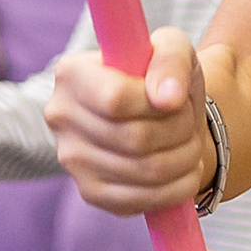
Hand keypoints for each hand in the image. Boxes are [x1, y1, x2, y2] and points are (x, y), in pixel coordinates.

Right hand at [48, 27, 212, 216]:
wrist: (159, 119)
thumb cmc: (162, 80)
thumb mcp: (173, 50)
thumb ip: (171, 60)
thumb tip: (168, 98)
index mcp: (72, 73)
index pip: (116, 100)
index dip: (157, 104)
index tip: (174, 98)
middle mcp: (60, 116)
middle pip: (136, 138)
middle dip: (180, 131)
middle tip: (190, 124)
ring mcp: (71, 159)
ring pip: (145, 171)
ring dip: (184, 159)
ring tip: (190, 145)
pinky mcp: (89, 192)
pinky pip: (140, 200)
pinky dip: (176, 188)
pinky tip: (183, 171)